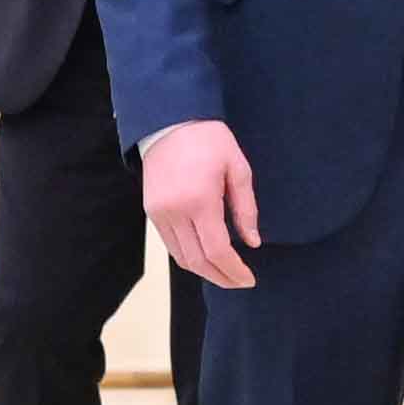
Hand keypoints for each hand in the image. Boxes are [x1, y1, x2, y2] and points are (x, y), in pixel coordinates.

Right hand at [141, 119, 261, 289]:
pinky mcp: (151, 212)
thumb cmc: (209, 140)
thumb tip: (252, 243)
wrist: (169, 123)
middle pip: (198, 261)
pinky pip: (170, 245)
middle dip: (221, 277)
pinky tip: (205, 257)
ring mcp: (159, 213)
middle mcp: (175, 212)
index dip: (234, 270)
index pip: (217, 251)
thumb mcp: (238, 169)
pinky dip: (189, 257)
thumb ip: (246, 208)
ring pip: (181, 257)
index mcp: (199, 200)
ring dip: (204, 271)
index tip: (249, 279)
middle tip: (240, 282)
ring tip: (225, 273)